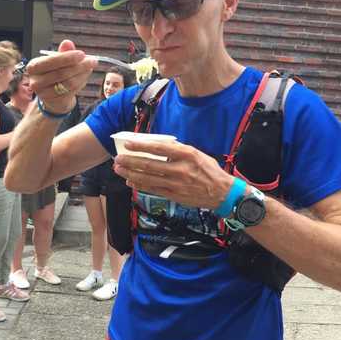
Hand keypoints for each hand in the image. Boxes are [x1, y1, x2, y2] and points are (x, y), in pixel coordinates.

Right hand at [27, 40, 96, 113]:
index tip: (82, 54)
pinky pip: (72, 92)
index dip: (68, 58)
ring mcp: (44, 93)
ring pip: (69, 83)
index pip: (51, 61)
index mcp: (33, 66)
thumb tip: (67, 42)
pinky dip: (81, 83)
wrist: (52, 94)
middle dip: (80, 66)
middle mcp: (36, 81)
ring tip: (90, 68)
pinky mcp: (54, 101)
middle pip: (62, 73)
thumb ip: (63, 52)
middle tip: (93, 61)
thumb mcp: (57, 61)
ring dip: (83, 75)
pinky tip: (84, 77)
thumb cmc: (55, 72)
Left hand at [113, 140, 233, 208]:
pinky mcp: (174, 195)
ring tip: (119, 169)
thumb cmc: (209, 171)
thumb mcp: (196, 154)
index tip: (128, 144)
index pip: (159, 148)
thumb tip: (156, 145)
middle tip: (118, 158)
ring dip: (131, 173)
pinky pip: (153, 190)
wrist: (222, 193)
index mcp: (187, 154)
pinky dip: (140, 185)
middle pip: (149, 164)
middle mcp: (180, 169)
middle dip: (130, 161)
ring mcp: (176, 184)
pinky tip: (131, 181)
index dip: (141, 146)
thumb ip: (177, 150)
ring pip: (148, 178)